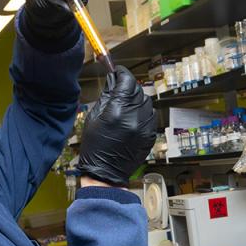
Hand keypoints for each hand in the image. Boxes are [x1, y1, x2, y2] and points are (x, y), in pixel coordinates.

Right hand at [75, 67, 156, 185]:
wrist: (106, 173)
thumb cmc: (96, 147)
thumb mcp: (94, 117)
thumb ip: (107, 95)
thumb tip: (113, 79)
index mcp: (117, 111)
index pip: (127, 81)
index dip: (122, 73)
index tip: (118, 72)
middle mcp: (134, 117)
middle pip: (138, 90)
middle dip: (129, 87)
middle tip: (120, 91)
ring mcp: (144, 127)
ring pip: (147, 102)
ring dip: (138, 100)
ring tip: (127, 107)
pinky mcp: (150, 135)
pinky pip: (151, 116)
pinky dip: (143, 113)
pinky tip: (133, 119)